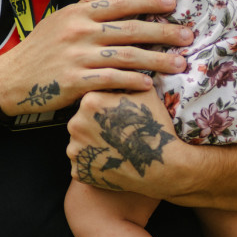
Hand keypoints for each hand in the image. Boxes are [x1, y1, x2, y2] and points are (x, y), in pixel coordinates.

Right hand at [0, 0, 192, 115]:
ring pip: (125, 56)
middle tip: (188, 36)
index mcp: (79, 13)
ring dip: (156, 60)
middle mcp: (79, 31)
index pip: (119, 3)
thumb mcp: (61, 18)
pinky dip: (131, 82)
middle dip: (162, 32)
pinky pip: (109, 80)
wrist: (11, 79)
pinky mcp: (74, 82)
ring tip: (180, 64)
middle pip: (129, 29)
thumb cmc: (40, 48)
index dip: (148, 2)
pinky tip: (150, 85)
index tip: (173, 4)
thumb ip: (87, 1)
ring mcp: (76, 56)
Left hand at [67, 85, 190, 200]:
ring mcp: (75, 150)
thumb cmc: (153, 126)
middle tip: (117, 133)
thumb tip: (127, 64)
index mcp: (89, 102)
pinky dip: (92, 163)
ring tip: (114, 147)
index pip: (91, 99)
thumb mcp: (145, 92)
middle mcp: (75, 124)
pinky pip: (81, 164)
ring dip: (92, 144)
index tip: (118, 114)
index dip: (106, 107)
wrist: (161, 163)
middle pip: (82, 120)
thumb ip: (129, 78)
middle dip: (96, 125)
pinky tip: (109, 160)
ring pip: (80, 142)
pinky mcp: (78, 171)